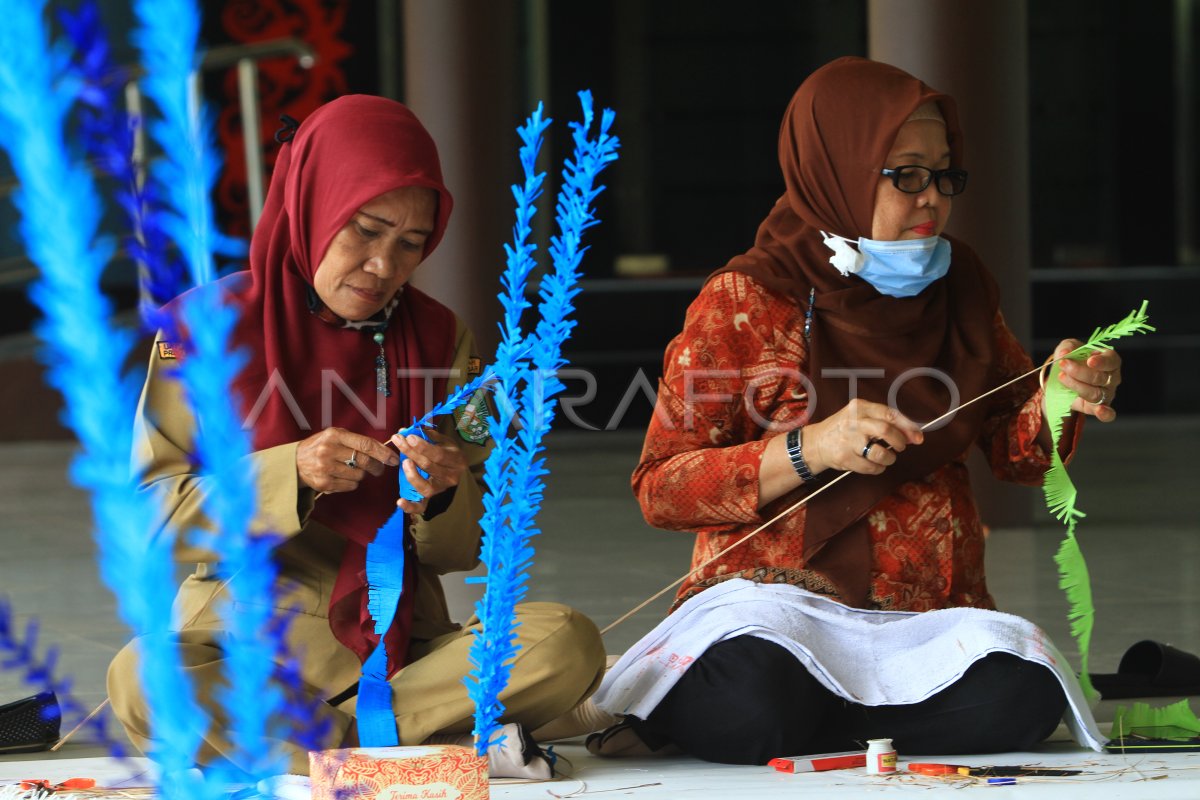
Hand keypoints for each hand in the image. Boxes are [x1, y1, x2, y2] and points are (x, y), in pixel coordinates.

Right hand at [296, 427, 399, 492]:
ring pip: (359, 475)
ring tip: (350, 469)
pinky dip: (351, 482)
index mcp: (334, 435)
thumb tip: (384, 450)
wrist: (295, 462)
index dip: (383, 453)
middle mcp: (329, 450)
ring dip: (361, 474)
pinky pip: (350, 485)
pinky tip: (342, 476)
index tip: (394, 459)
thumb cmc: (321, 446)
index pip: (365, 444)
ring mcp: (325, 468)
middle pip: (364, 461)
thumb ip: (357, 441)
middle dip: (377, 467)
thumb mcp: (335, 436)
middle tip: (380, 469)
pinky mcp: (323, 483)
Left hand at [389, 428, 466, 514]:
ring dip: (412, 475)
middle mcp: (451, 476)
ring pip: (426, 487)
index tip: (409, 437)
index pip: (438, 454)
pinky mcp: (432, 499)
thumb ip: (427, 436)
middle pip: (429, 467)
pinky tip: (399, 502)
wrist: (459, 471)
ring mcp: (441, 489)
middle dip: (411, 452)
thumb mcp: (444, 442)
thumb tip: (406, 431)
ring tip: (404, 462)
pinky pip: (422, 506)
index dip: (423, 447)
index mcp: (456, 460)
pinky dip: (410, 507)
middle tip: (398, 441)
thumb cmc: (449, 453)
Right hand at [804, 398, 923, 475]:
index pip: (890, 414)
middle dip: (899, 441)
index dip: (908, 427)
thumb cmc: (844, 428)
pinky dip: (878, 468)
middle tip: (901, 447)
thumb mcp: (860, 416)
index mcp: (860, 407)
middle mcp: (853, 422)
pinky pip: (871, 467)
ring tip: (887, 458)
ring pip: (880, 452)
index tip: (918, 437)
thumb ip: (884, 421)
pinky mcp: (845, 457)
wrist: (816, 442)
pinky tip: (874, 464)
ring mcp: (848, 440)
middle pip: (885, 430)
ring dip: (889, 458)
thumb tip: (913, 435)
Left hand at [1051, 338, 1121, 421]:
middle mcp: (1112, 378)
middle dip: (1079, 371)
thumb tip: (1065, 353)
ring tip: (1062, 378)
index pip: (1111, 361)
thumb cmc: (1072, 359)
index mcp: (1110, 360)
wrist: (1062, 377)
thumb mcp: (1068, 348)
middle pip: (1099, 378)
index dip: (1102, 361)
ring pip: (1095, 393)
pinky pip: (1107, 414)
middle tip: (1063, 364)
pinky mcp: (1097, 407)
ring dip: (1076, 386)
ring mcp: (1107, 394)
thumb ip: (1067, 347)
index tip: (1089, 361)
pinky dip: (1105, 414)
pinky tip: (1100, 411)